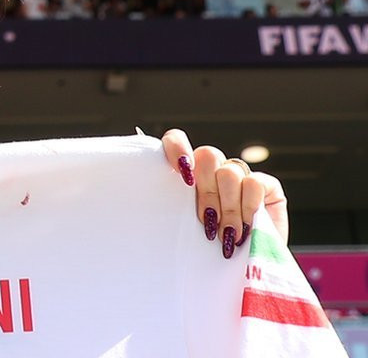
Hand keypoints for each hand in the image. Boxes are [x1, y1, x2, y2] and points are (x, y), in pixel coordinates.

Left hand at [161, 129, 288, 257]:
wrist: (243, 275)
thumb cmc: (205, 255)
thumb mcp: (183, 230)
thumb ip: (173, 209)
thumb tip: (150, 205)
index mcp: (186, 174)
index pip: (176, 140)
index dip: (176, 147)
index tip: (181, 173)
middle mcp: (212, 170)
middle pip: (207, 155)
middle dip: (207, 192)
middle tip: (208, 222)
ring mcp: (239, 175)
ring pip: (229, 171)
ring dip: (228, 207)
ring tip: (227, 234)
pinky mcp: (266, 185)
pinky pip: (254, 183)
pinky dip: (248, 208)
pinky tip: (246, 229)